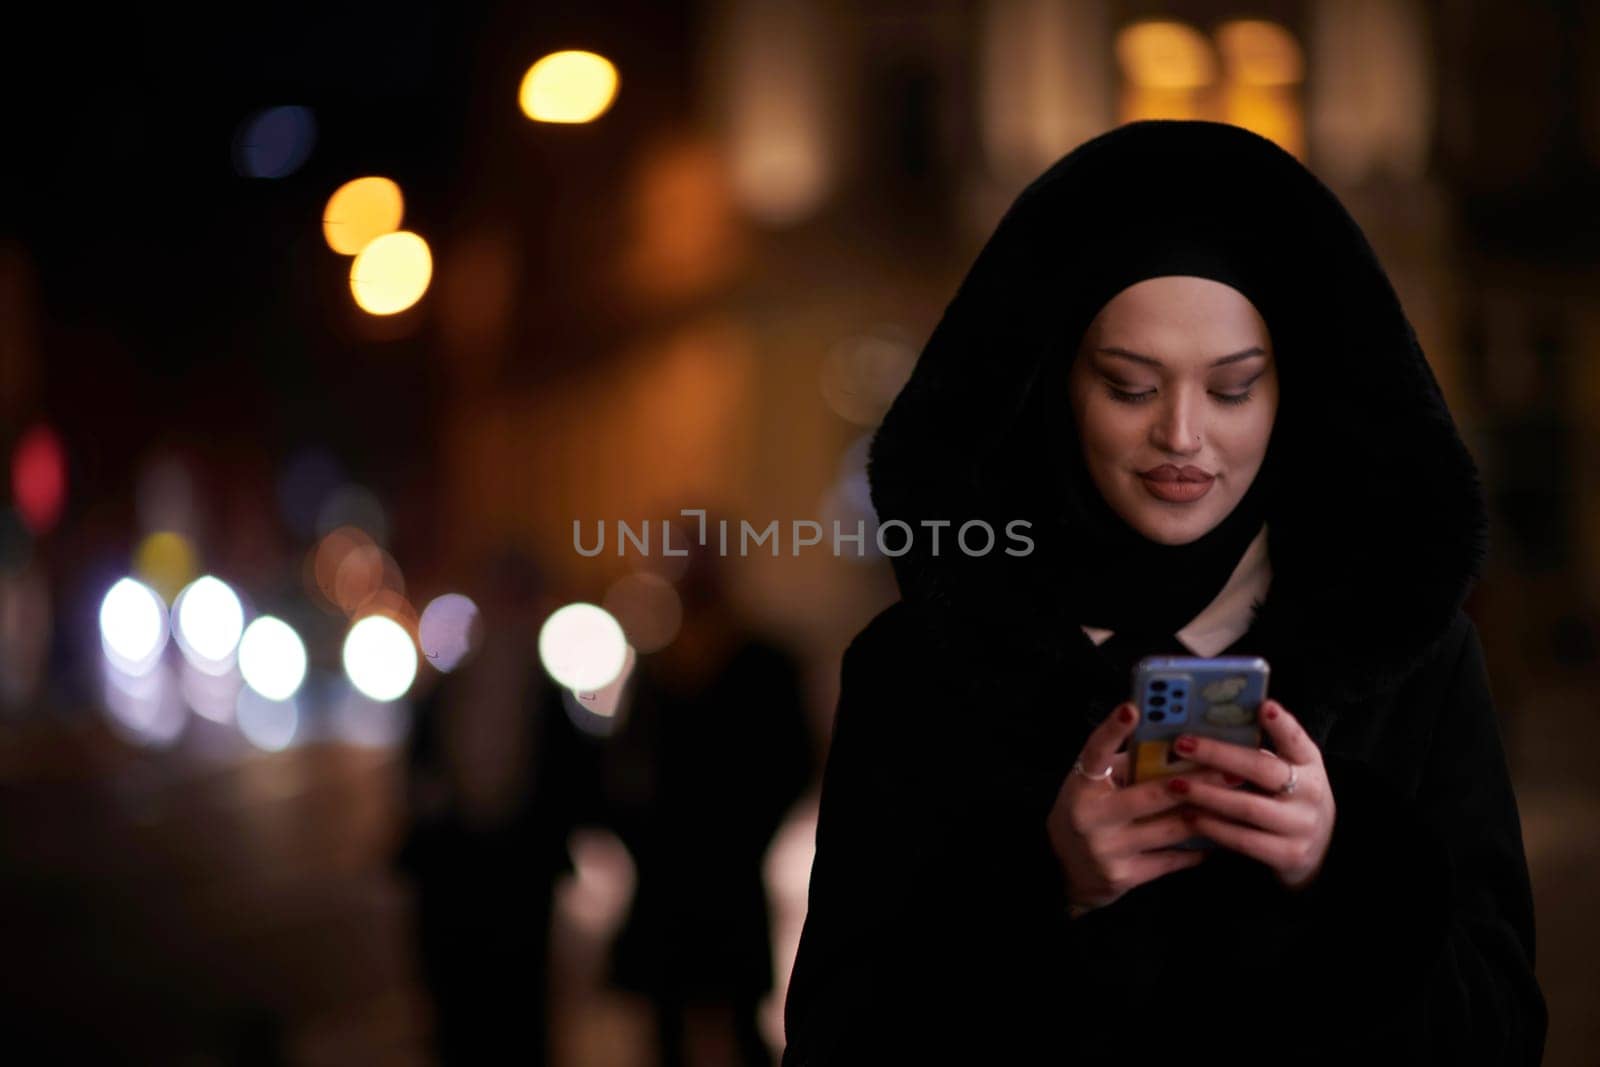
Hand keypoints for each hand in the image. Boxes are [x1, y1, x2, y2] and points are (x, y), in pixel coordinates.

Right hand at [1047, 702, 1233, 912]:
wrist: (1064, 871)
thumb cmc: (1088, 815)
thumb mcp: (1094, 786)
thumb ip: (1125, 766)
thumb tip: (1174, 740)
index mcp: (1082, 785)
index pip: (1095, 752)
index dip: (1112, 730)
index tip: (1132, 708)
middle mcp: (1091, 816)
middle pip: (1151, 793)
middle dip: (1197, 781)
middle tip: (1232, 769)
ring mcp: (1107, 848)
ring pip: (1170, 828)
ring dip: (1206, 814)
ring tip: (1237, 801)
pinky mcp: (1124, 876)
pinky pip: (1172, 858)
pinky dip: (1197, 847)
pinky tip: (1218, 837)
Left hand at [1164, 698, 1335, 890]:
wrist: (1321, 847)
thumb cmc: (1289, 797)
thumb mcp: (1287, 769)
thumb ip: (1259, 751)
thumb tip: (1206, 726)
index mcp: (1309, 763)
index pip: (1297, 739)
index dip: (1282, 724)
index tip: (1264, 706)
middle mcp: (1312, 792)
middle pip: (1264, 770)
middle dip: (1218, 755)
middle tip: (1181, 744)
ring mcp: (1302, 826)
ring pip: (1249, 808)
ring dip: (1208, 795)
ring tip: (1176, 785)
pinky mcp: (1289, 855)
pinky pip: (1244, 841)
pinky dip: (1214, 828)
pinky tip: (1190, 817)